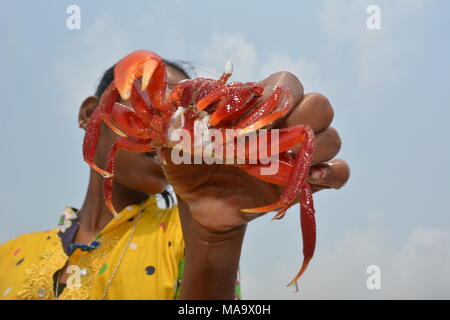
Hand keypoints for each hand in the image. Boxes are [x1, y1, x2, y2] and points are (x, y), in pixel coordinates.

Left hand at [162, 72, 349, 234]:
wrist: (203, 207)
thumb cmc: (191, 169)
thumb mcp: (177, 141)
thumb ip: (176, 119)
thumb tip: (174, 97)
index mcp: (259, 108)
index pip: (289, 82)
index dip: (282, 94)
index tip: (258, 118)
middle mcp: (285, 126)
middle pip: (321, 105)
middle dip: (305, 118)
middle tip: (275, 141)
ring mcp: (300, 154)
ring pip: (334, 137)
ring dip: (317, 148)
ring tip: (286, 164)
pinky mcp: (307, 182)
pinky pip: (340, 173)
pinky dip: (333, 175)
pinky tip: (308, 181)